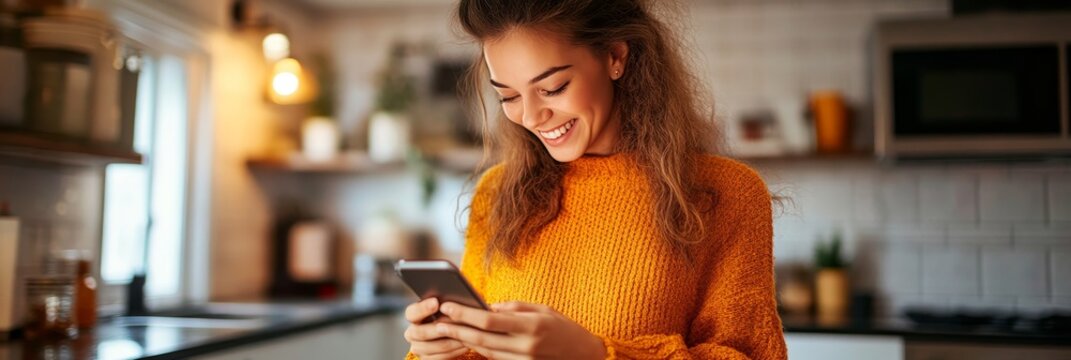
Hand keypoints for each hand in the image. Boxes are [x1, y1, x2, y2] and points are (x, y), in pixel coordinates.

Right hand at [403, 298, 469, 358]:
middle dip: (437, 328)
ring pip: (432, 347)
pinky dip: (454, 351)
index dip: (423, 308)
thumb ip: (448, 301)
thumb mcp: (449, 305)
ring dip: (450, 340)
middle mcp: (412, 333)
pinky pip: (439, 357)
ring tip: (466, 334)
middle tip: (452, 323)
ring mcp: (418, 348)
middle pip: (420, 332)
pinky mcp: (427, 359)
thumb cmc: (453, 313)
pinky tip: (466, 345)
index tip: (436, 302)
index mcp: (413, 316)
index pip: (411, 312)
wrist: (455, 332)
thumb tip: (457, 295)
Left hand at [436, 301, 606, 359]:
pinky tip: (467, 340)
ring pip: (485, 352)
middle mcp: (526, 346)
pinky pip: (495, 359)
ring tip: (447, 330)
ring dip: (464, 340)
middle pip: (482, 339)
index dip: (465, 314)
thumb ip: (514, 308)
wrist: (584, 356)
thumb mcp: (542, 309)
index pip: (490, 321)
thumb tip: (487, 306)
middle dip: (457, 329)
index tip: (448, 306)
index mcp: (531, 326)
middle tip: (438, 321)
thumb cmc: (564, 328)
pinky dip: (480, 349)